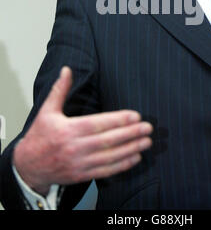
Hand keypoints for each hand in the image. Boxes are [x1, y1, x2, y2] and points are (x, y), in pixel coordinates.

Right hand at [13, 67, 152, 195]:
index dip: (119, 120)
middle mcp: (75, 147)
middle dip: (131, 134)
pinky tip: (135, 157)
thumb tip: (67, 69)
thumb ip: (59, 90)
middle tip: (148, 128)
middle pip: (108, 140)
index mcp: (68, 129)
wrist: (27, 166)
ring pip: (110, 157)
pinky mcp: (81, 175)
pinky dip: (122, 165)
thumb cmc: (39, 136)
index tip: (136, 116)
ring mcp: (79, 163)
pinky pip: (105, 171)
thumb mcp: (47, 110)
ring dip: (131, 149)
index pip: (99, 124)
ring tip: (146, 142)